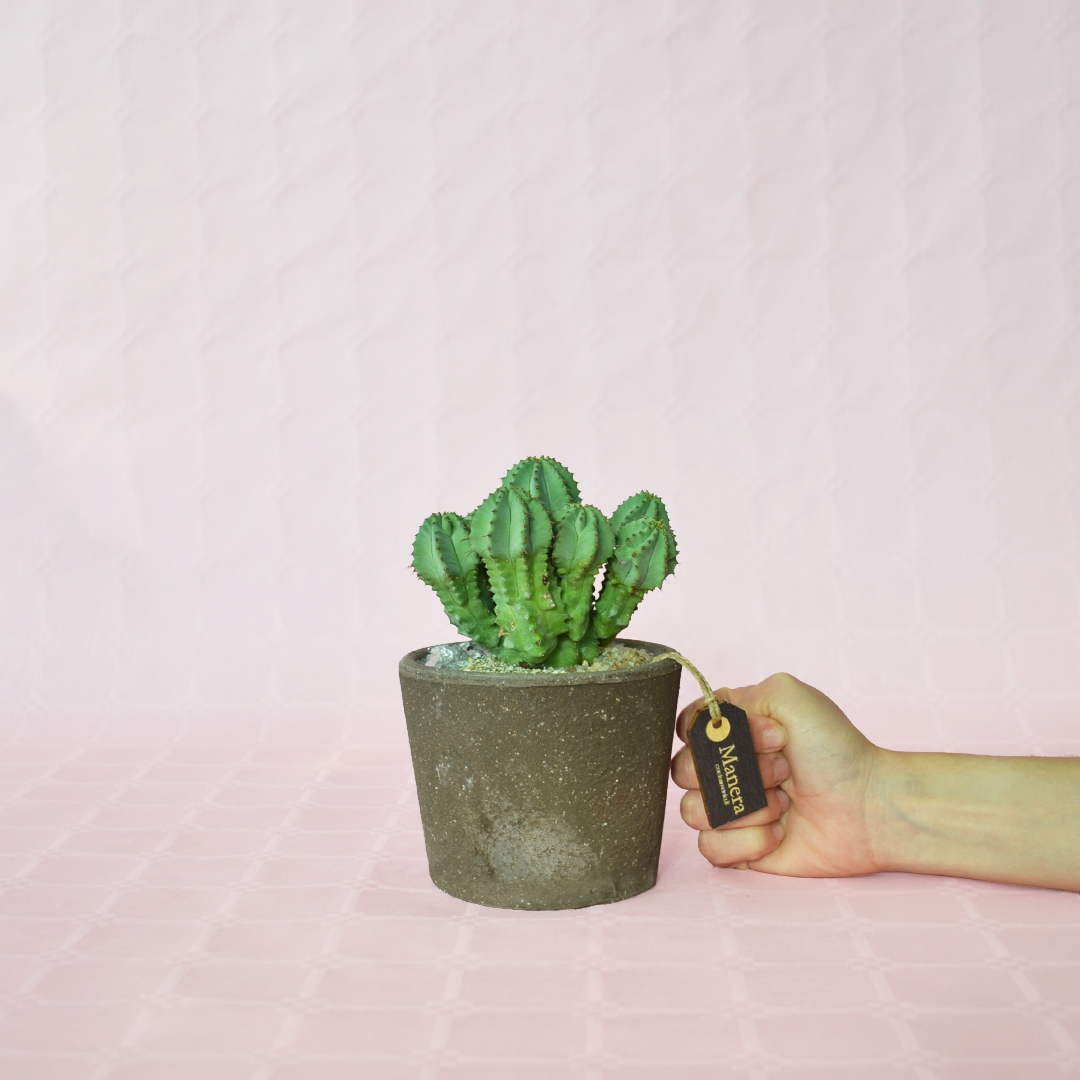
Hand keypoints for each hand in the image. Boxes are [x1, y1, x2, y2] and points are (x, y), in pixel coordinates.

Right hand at [671, 672, 887, 876]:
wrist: (869, 808)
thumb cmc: (836, 749)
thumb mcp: (790, 696)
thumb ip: (741, 696)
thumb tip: (713, 726)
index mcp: (733, 729)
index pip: (686, 728)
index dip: (708, 734)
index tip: (755, 736)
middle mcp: (728, 767)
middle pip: (681, 770)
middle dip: (734, 772)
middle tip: (781, 771)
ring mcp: (732, 808)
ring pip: (692, 812)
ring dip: (741, 809)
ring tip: (782, 805)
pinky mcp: (739, 848)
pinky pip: (709, 848)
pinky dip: (744, 843)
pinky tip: (776, 834)